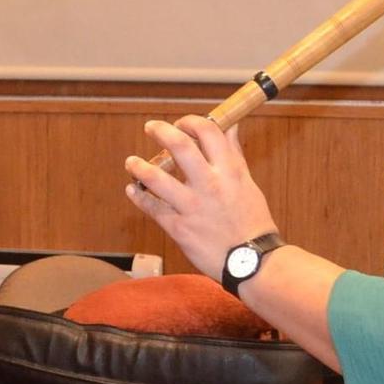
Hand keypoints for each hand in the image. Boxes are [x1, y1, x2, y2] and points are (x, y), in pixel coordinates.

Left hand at [122, 116, 278, 280]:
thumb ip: (234, 155)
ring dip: (139, 166)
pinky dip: (139, 196)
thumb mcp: (247, 183)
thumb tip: (230, 127)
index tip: (181, 124)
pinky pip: (152, 207)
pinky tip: (133, 189)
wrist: (252, 262)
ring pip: (157, 177)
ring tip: (131, 162)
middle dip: (161, 131)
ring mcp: (192, 206)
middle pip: (180, 146)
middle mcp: (210, 184)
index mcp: (230, 171)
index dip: (191, 122)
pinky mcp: (179, 228)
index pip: (208, 132)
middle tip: (151, 128)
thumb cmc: (252, 222)